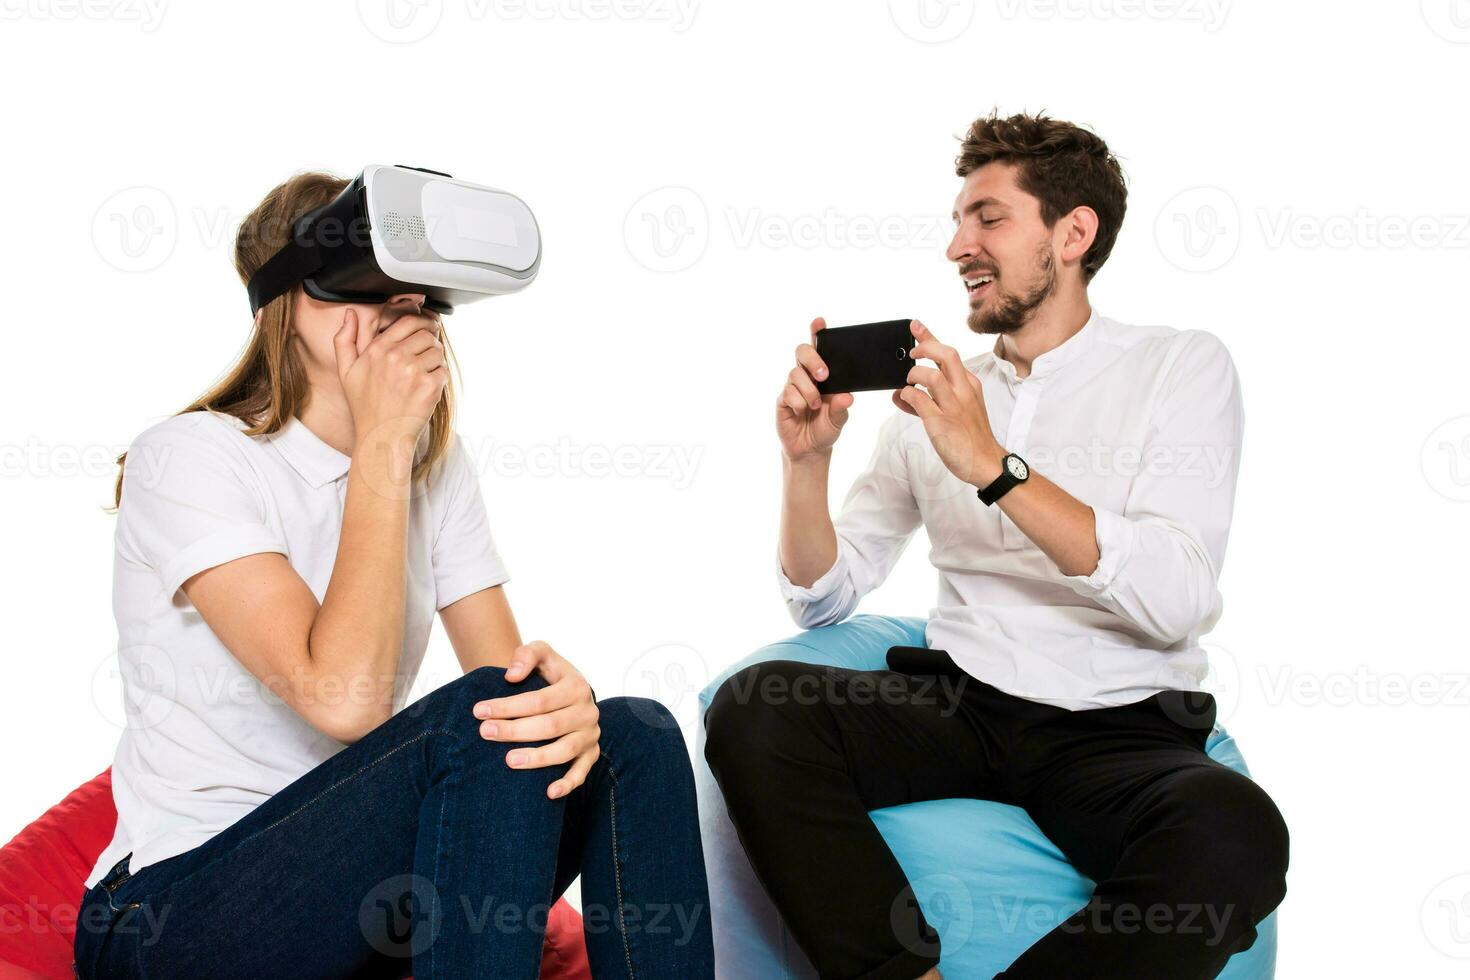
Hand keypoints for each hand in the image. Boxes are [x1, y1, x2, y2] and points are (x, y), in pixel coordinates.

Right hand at [333, 306, 447, 450]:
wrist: (381, 437)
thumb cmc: (364, 406)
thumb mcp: (346, 372)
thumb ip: (344, 340)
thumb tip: (350, 313)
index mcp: (377, 349)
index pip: (409, 321)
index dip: (422, 323)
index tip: (427, 330)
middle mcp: (395, 357)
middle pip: (427, 334)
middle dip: (430, 344)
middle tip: (425, 357)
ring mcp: (413, 371)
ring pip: (438, 351)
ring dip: (435, 361)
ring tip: (423, 375)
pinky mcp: (429, 386)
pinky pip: (443, 370)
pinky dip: (439, 378)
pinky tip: (426, 389)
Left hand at [471, 641, 600, 799]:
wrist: (568, 690)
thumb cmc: (549, 673)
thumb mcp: (541, 654)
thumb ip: (526, 655)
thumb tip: (511, 676)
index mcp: (577, 685)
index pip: (539, 700)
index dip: (508, 706)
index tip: (479, 711)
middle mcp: (588, 711)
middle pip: (549, 726)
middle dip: (514, 731)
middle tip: (485, 733)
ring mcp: (591, 734)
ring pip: (565, 750)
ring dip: (537, 758)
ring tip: (508, 761)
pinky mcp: (591, 753)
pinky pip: (583, 771)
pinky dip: (568, 783)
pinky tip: (549, 793)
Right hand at [778, 317, 853, 461]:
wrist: (810, 449)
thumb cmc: (825, 427)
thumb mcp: (839, 418)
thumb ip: (842, 407)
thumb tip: (847, 396)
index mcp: (823, 374)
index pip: (819, 348)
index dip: (817, 332)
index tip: (820, 322)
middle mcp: (806, 376)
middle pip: (802, 352)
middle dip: (813, 359)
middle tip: (824, 375)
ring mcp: (793, 386)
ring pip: (796, 374)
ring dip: (809, 390)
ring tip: (815, 405)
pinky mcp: (783, 399)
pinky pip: (788, 393)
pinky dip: (799, 403)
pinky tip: (802, 412)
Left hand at [893, 320, 1005, 486]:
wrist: (985, 462)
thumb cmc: (970, 436)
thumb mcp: (958, 409)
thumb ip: (932, 398)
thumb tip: (902, 392)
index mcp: (969, 384)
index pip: (949, 353)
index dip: (929, 337)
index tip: (915, 326)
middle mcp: (964, 390)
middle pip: (947, 355)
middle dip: (925, 347)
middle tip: (911, 353)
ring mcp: (954, 406)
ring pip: (932, 375)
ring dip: (914, 375)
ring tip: (908, 384)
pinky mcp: (942, 422)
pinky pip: (920, 400)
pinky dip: (908, 396)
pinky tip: (904, 399)